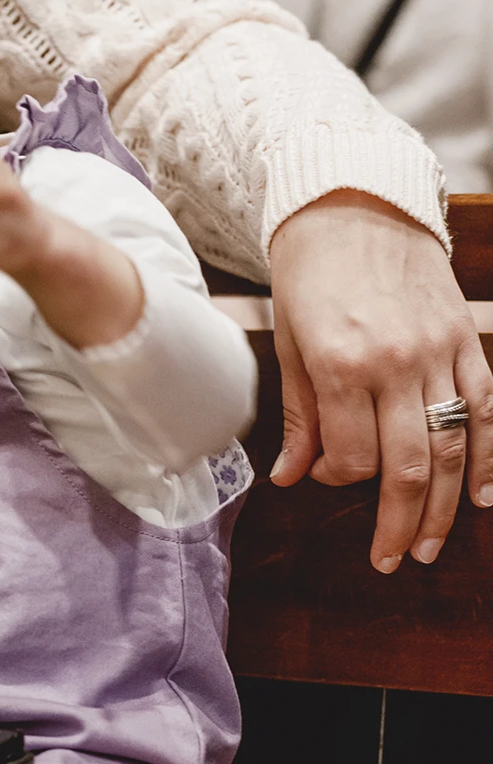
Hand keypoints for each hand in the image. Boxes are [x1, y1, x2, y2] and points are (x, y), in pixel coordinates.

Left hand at [268, 191, 492, 571]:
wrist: (353, 202)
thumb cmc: (309, 274)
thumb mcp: (289, 343)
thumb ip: (299, 416)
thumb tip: (291, 479)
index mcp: (341, 364)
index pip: (350, 456)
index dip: (338, 481)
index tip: (325, 477)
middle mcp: (395, 362)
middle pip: (408, 466)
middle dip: (401, 523)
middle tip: (393, 561)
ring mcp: (438, 351)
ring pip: (452, 447)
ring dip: (446, 507)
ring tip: (432, 547)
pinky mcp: (465, 339)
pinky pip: (485, 409)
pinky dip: (488, 456)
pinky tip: (484, 495)